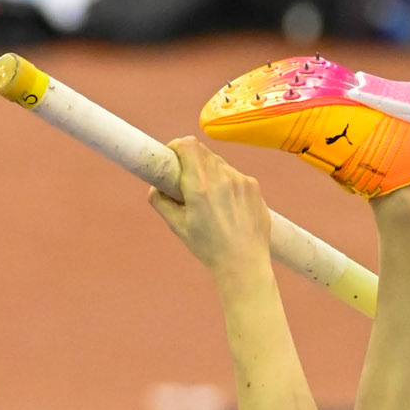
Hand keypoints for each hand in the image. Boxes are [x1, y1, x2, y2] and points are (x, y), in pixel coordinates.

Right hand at [148, 137, 270, 280]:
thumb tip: (155, 186)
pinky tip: (227, 206)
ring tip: (209, 198)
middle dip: (191, 161)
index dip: (177, 147)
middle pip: (202, 151)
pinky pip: (235, 175)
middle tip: (187, 181)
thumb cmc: (209, 248)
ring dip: (210, 172)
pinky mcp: (255, 187)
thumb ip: (161, 201)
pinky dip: (227, 183)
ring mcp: (242, 181)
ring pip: (219, 163)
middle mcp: (223, 178)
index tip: (173, 159)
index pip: (187, 145)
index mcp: (201, 187)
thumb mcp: (177, 226)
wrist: (244, 264)